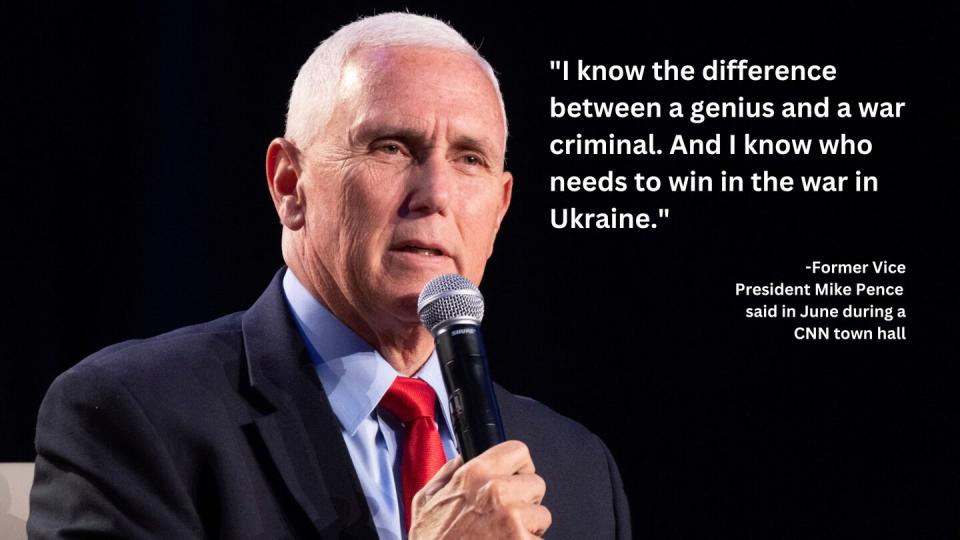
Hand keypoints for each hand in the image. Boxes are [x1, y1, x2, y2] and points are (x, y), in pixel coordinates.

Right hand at [409, 440, 550, 538]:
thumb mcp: (426, 501)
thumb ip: (448, 474)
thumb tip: (463, 459)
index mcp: (474, 475)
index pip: (517, 451)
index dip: (518, 467)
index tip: (514, 479)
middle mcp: (497, 493)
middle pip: (536, 484)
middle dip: (525, 501)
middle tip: (505, 518)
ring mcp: (514, 521)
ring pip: (542, 516)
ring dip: (528, 529)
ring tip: (502, 539)